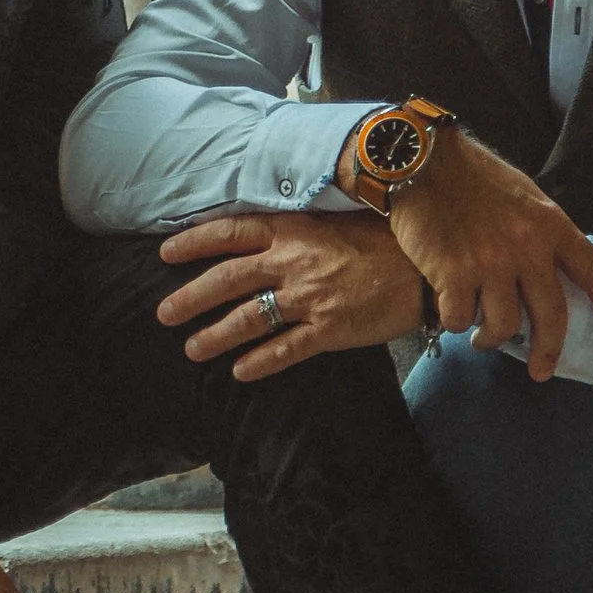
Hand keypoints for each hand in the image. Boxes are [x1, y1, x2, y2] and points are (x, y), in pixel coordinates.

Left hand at [156, 210, 421, 378]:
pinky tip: (239, 373)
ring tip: (192, 349)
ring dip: (215, 335)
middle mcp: (293, 262)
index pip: (230, 232)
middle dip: (190, 298)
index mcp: (293, 229)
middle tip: (163, 313)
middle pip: (227, 279)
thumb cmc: (387, 239)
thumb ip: (300, 226)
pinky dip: (259, 362)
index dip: (194, 242)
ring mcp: (309, 298)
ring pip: (248, 319)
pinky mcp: (329, 329)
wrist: (428, 268)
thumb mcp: (337, 219)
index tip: (166, 253)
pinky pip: (284, 349)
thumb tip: (267, 229)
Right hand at [347, 122, 592, 381]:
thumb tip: (554, 271)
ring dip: (490, 338)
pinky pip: (460, 319)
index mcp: (551, 226)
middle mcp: (526, 248)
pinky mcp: (452, 273)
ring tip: (480, 336)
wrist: (424, 161)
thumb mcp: (525, 197)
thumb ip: (542, 234)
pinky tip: (452, 310)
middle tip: (540, 371)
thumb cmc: (475, 177)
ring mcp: (489, 262)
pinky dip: (456, 321)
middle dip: (548, 350)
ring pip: (502, 325)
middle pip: (550, 315)